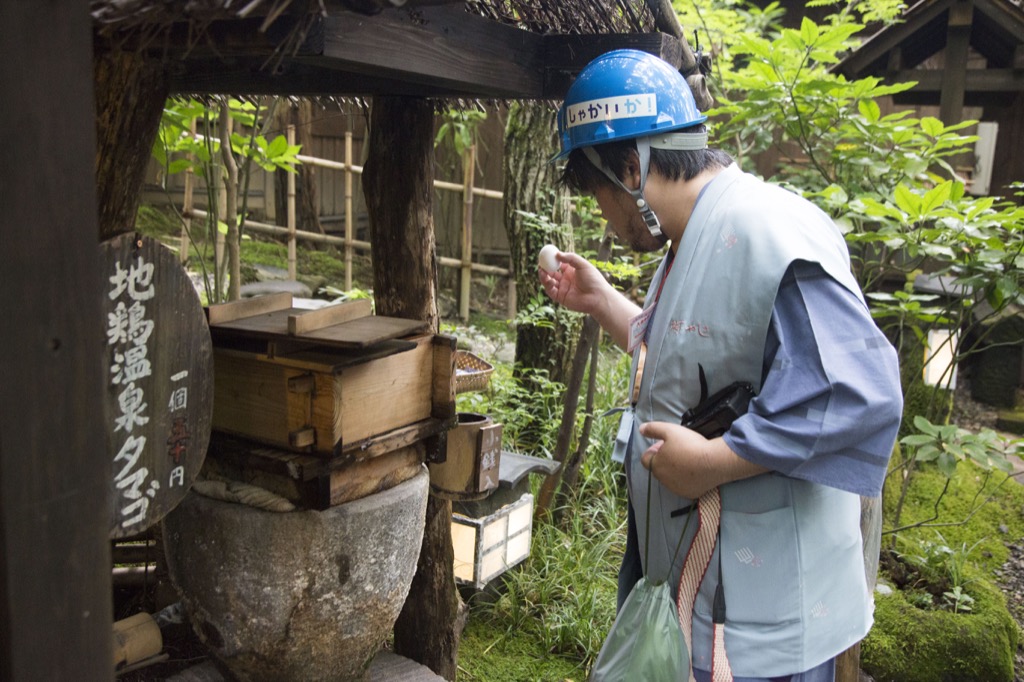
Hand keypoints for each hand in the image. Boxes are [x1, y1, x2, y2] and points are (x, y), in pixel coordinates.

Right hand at [538, 251, 613, 316]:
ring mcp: (563, 289)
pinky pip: (551, 291)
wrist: (598, 297)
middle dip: (545, 269)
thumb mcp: (582, 264)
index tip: (545, 255)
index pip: (558, 264)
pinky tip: (549, 280)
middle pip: (552, 273)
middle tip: (540, 264)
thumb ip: (570, 258)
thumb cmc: (593, 279)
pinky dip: (547, 285)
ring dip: (544, 277)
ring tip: (542, 271)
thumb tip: (557, 254)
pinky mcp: (561, 298)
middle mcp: (566, 280)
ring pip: (549, 282)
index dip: (551, 261)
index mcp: (571, 271)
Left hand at [638, 421, 767, 499]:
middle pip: (658, 468)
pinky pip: (683, 485)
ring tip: (687, 459)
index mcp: (656, 465)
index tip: (664, 443)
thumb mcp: (670, 430)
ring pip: (670, 477)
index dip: (653, 449)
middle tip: (677, 449)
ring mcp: (676, 488)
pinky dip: (686, 478)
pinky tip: (694, 470)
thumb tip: (641, 429)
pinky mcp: (689, 494)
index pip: (646, 459)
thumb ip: (652, 429)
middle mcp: (663, 480)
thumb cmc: (690, 445)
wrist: (714, 462)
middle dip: (664, 458)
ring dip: (674, 469)